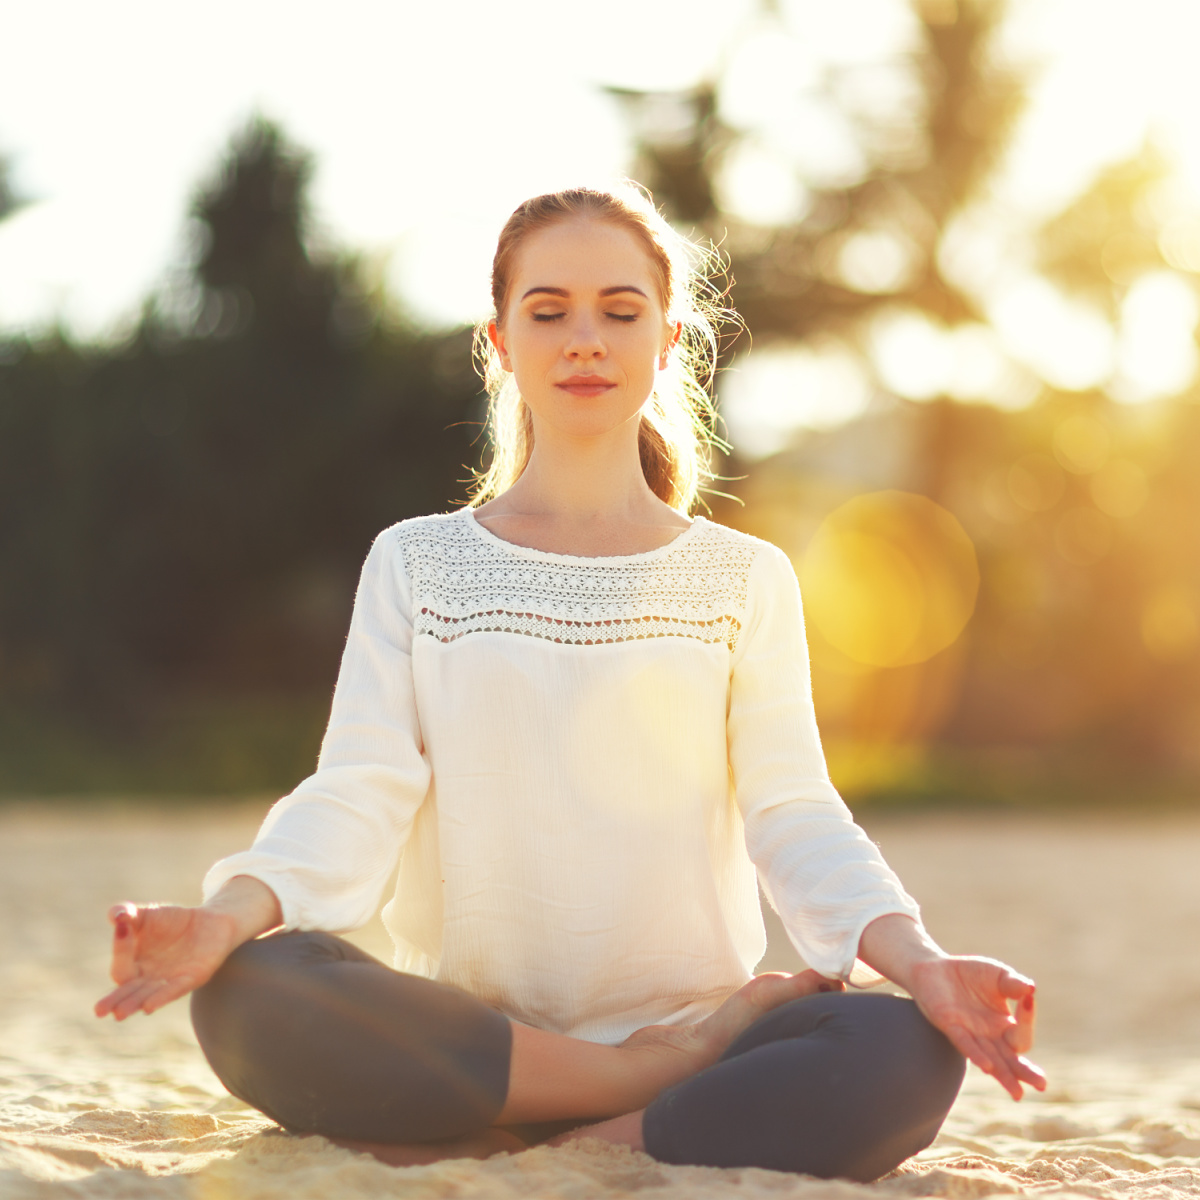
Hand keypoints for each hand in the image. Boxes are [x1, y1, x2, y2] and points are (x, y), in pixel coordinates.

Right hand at [95, 875, 281, 1020]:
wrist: (211, 920)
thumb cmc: (173, 921)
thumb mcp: (148, 913)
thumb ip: (127, 913)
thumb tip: (117, 915)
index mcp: (134, 964)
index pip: (121, 963)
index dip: (120, 946)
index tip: (123, 925)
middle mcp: (148, 978)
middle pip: (128, 991)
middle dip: (114, 1000)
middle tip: (99, 1011)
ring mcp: (169, 981)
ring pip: (147, 995)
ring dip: (134, 1003)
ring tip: (119, 1014)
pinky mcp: (191, 978)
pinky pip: (174, 990)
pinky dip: (162, 997)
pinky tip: (148, 1007)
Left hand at [907, 955, 1045, 1100]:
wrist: (934, 967)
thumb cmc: (970, 974)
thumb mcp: (998, 975)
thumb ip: (1014, 983)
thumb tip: (1031, 988)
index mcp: (1004, 1025)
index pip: (1021, 1033)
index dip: (1027, 1019)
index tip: (1028, 999)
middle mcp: (989, 1036)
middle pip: (1010, 1060)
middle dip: (1025, 1072)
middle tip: (1041, 1085)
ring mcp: (970, 1034)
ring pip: (990, 1060)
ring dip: (1003, 1075)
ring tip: (1018, 1092)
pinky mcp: (949, 1026)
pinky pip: (964, 1043)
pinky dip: (975, 1053)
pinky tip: (987, 1066)